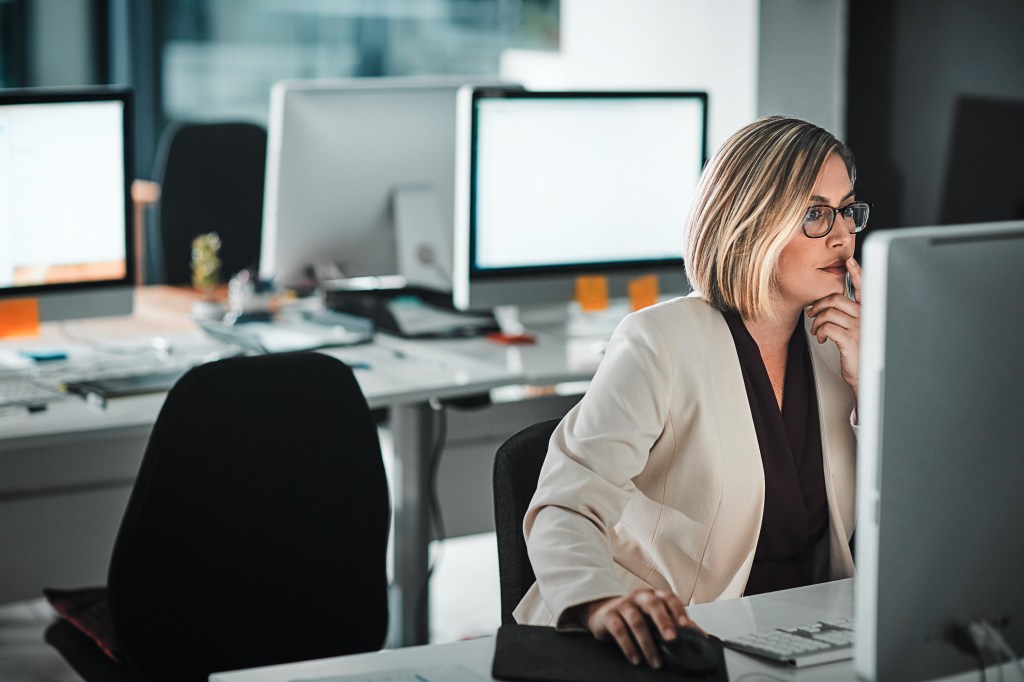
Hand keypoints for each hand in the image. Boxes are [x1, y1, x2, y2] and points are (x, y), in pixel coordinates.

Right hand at [574, 589, 699, 668]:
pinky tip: (636, 659)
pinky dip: (628, 646)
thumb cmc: (635, 614)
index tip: (687, 627)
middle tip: (671, 639)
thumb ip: (675, 623)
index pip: (669, 598)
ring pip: (636, 620)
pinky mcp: (609, 615)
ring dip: (647, 643)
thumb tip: (700, 636)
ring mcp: (623, 604)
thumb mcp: (654, 616)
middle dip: (664, 622)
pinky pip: (619, 630)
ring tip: (655, 661)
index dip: (679, 611)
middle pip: (653, 605)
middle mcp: (639, 596)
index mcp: (654, 595)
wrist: (602, 611)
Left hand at [807, 256, 861, 399]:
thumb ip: (851, 318)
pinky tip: (823, 338)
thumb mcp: (859, 333)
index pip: (865, 287)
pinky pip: (827, 326)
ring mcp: (860, 328)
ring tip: (818, 330)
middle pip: (837, 298)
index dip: (857, 272)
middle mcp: (866, 317)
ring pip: (829, 311)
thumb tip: (831, 306)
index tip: (849, 260)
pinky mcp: (850, 339)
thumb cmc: (862, 355)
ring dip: (817, 320)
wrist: (867, 378)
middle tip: (812, 313)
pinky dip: (820, 331)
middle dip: (819, 304)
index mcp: (870, 313)